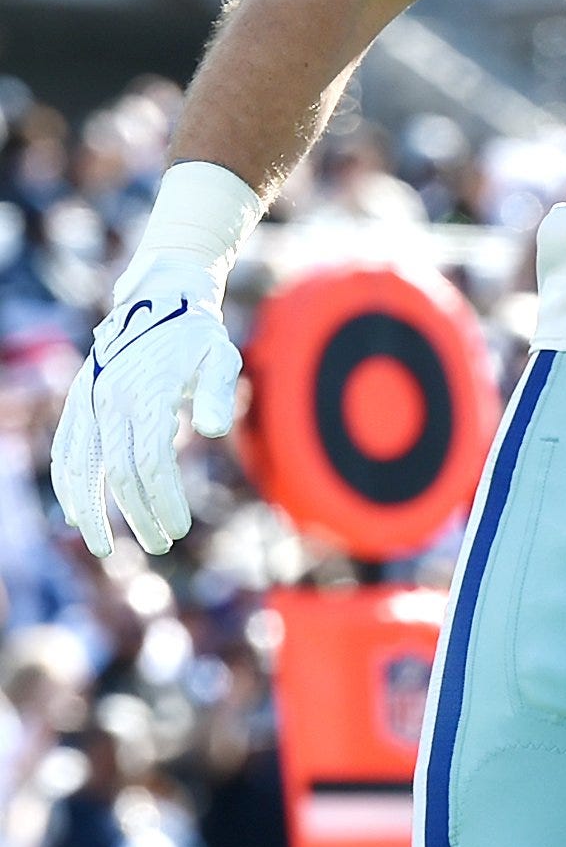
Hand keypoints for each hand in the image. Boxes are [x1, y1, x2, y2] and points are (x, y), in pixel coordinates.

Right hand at [52, 253, 241, 556]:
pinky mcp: (78, 402)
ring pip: (80, 467)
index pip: (151, 461)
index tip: (180, 529)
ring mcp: (88, 401)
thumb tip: (212, 431)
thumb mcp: (221, 356)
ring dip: (91, 510)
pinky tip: (77, 513)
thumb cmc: (197, 335)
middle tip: (163, 543)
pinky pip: (64, 451)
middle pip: (119, 472)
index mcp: (146, 392)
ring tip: (105, 547)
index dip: (164, 499)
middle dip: (140, 513)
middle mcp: (109, 399)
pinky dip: (67, 484)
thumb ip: (217, 393)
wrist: (159, 299)